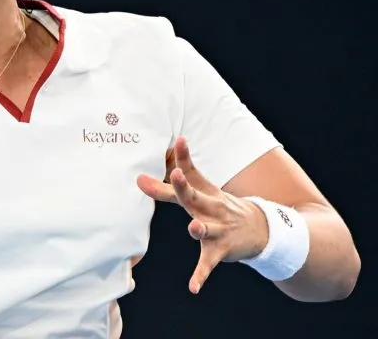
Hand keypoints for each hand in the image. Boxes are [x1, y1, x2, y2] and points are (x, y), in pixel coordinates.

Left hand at [136, 137, 269, 293]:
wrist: (260, 228)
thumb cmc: (220, 205)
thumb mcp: (205, 187)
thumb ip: (183, 169)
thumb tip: (171, 143)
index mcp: (203, 194)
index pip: (190, 176)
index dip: (182, 161)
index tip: (176, 143)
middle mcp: (210, 210)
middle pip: (195, 198)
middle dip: (184, 187)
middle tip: (174, 175)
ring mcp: (217, 231)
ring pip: (206, 230)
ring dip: (199, 229)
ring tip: (193, 229)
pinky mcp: (219, 251)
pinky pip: (208, 265)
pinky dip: (200, 276)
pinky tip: (192, 287)